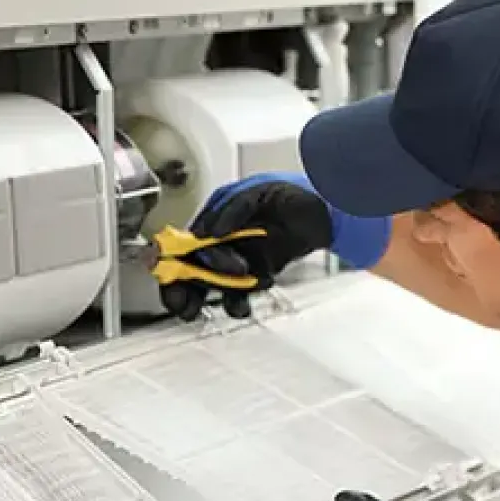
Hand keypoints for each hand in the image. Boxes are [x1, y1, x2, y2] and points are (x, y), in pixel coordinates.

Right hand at [159, 172, 333, 320]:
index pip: (185, 243)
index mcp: (217, 217)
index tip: (170, 280)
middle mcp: (224, 239)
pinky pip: (239, 292)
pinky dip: (238, 301)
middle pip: (193, 267)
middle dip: (186, 289)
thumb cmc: (293, 193)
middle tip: (185, 308)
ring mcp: (240, 257)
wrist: (329, 211)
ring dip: (218, 296)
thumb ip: (231, 210)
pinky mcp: (258, 273)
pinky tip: (248, 300)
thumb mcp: (257, 192)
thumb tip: (208, 233)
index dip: (172, 262)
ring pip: (215, 283)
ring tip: (233, 304)